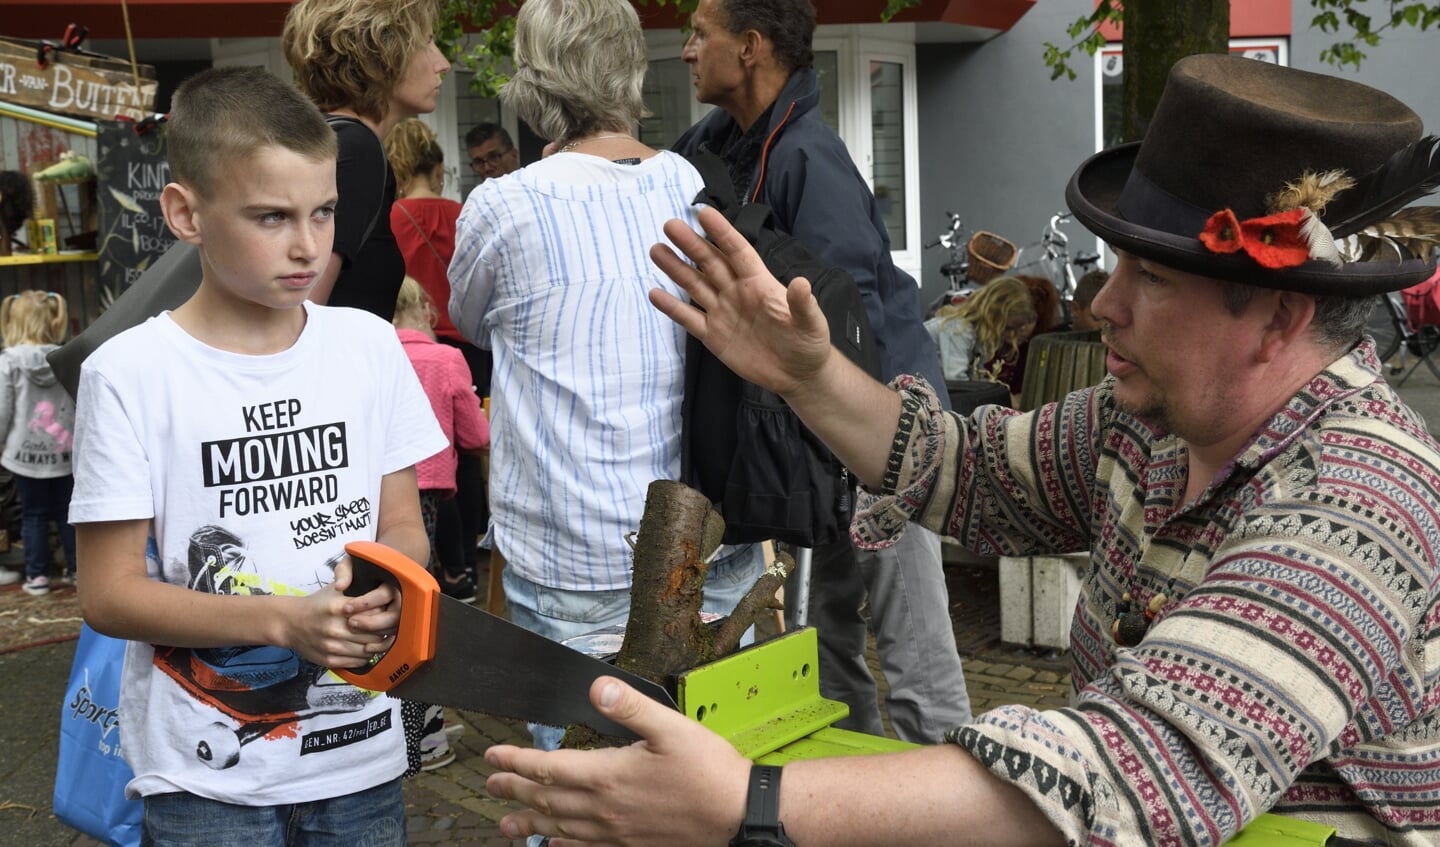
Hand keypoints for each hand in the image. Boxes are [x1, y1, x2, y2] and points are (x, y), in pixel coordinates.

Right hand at [288, 557, 399, 667]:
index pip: (374, 614)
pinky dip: (365, 656)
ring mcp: (331, 646)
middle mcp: (335, 628)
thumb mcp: (336, 590)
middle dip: (384, 631)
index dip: (384, 614)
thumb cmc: (317, 604)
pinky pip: (358, 662)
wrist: (289, 623)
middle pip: (374, 634)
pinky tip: (364, 648)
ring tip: (377, 638)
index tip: (387, 613)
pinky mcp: (329, 660)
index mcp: (339, 607)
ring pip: (368, 650)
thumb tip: (387, 594)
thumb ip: (359, 590)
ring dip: (377, 646)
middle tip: (387, 628)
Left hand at [485, 676, 750, 845]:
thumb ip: (629, 707)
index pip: (549, 768)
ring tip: (505, 825)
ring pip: (560, 829)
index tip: (493, 754)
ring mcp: (616, 833)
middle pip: (546, 801)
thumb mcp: (671, 727)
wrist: (737, 814)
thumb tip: (596, 686)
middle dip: (514, 791)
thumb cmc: (708, 770)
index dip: (517, 761)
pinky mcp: (630, 846)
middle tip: (490, 784)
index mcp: (609, 776)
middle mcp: (605, 809)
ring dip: (529, 825)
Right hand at [649, 206, 833, 397]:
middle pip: (710, 263)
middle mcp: (737, 292)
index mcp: (759, 283)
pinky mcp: (714, 336)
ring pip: (695, 285)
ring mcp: (723, 312)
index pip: (737, 251)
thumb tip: (802, 283)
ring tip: (656, 250)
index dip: (722, 233)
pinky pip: (689, 318)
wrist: (797, 374)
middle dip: (691, 245)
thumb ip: (802, 303)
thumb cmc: (808, 343)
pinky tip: (655, 293)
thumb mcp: (810, 322)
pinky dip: (672, 307)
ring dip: (676, 269)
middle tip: (670, 225)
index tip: (704, 214)